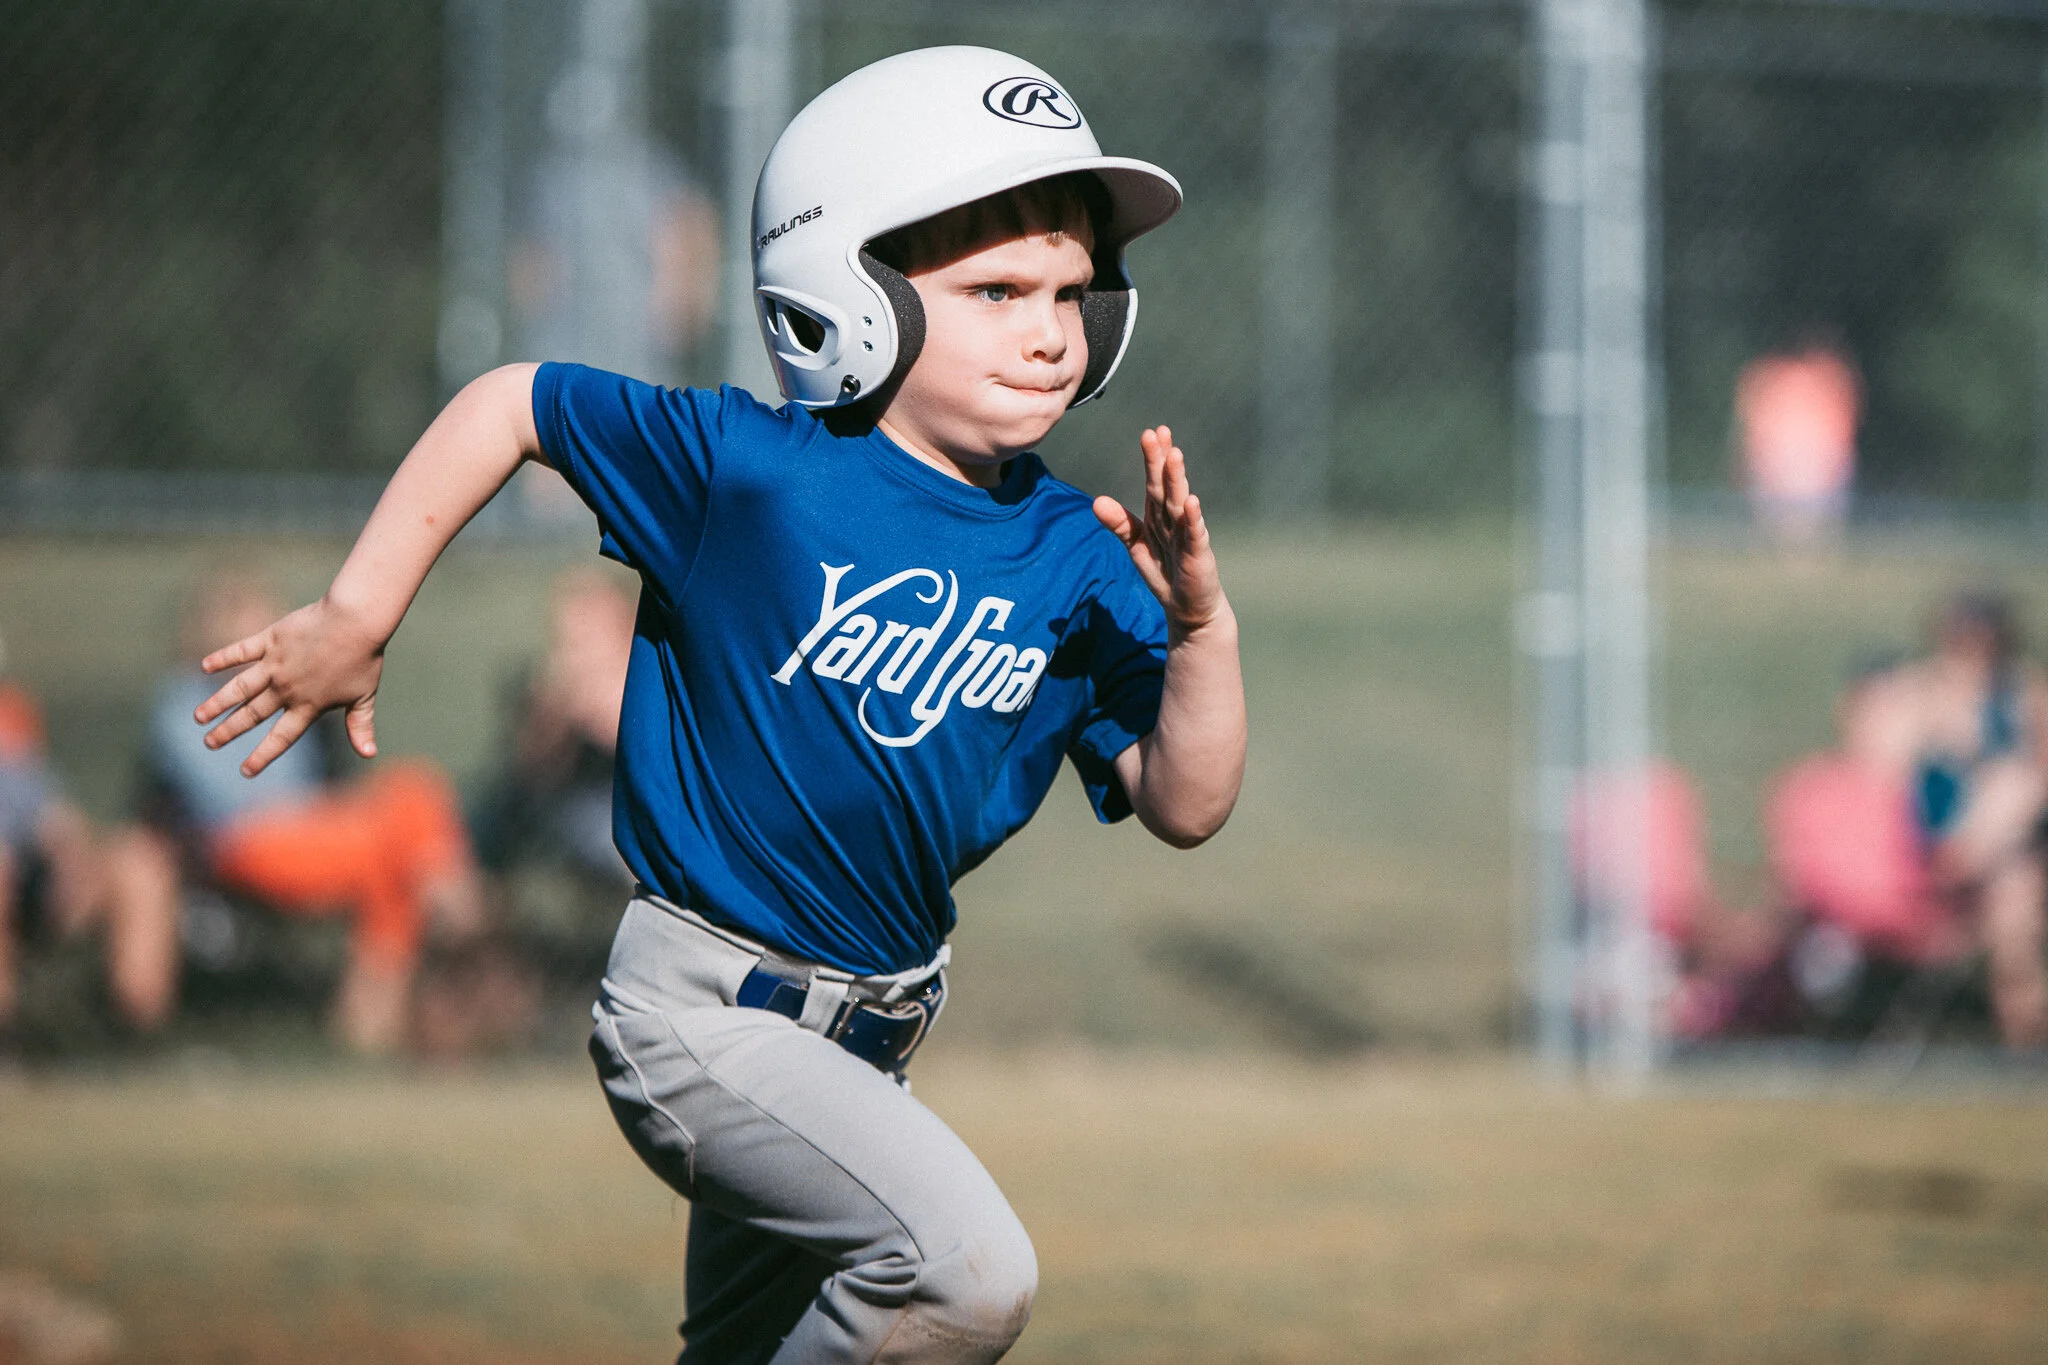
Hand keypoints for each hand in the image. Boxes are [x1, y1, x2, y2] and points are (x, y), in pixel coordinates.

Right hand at [193, 596, 386, 776]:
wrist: (355, 621)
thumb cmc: (364, 659)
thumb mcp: (365, 697)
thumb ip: (360, 726)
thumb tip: (369, 754)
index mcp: (308, 706)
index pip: (281, 738)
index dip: (263, 755)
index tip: (245, 771)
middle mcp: (286, 689)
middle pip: (252, 715)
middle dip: (228, 732)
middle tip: (208, 744)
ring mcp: (275, 664)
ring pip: (239, 688)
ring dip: (217, 703)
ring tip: (198, 717)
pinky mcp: (271, 640)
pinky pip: (241, 651)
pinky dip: (222, 658)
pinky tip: (205, 667)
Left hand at [1093, 425, 1226, 634]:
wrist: (1189, 608)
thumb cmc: (1166, 573)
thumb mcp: (1137, 546)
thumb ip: (1120, 523)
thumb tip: (1096, 501)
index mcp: (1159, 516)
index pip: (1154, 483)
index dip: (1153, 459)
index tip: (1150, 433)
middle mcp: (1175, 521)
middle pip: (1166, 487)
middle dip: (1162, 461)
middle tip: (1159, 432)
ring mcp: (1188, 537)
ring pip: (1179, 505)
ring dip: (1178, 481)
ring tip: (1175, 456)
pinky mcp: (1198, 556)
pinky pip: (1194, 535)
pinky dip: (1192, 519)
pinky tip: (1191, 501)